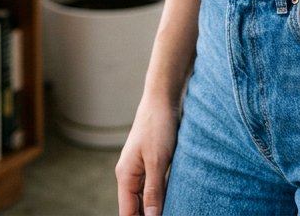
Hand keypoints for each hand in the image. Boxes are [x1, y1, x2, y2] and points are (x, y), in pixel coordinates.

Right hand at [115, 95, 178, 215]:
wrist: (163, 95)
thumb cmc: (158, 124)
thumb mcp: (157, 161)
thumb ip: (153, 192)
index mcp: (125, 176)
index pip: (127, 212)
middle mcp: (130, 173)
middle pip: (135, 207)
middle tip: (171, 215)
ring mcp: (140, 166)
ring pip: (145, 196)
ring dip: (156, 206)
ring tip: (173, 210)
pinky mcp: (152, 159)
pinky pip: (154, 184)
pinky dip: (161, 193)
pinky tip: (173, 198)